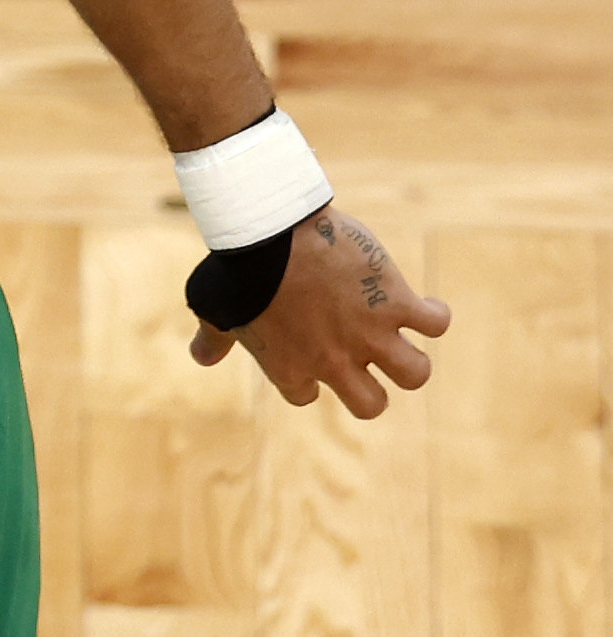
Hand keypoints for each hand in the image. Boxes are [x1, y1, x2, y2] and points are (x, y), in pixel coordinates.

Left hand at [191, 207, 448, 418]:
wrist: (267, 230)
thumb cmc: (235, 268)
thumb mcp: (212, 307)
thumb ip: (212, 338)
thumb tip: (201, 357)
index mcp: (289, 369)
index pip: (307, 396)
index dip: (311, 378)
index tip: (313, 354)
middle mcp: (333, 362)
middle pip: (372, 406)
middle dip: (373, 390)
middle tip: (368, 361)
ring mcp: (370, 334)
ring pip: (416, 374)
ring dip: (411, 360)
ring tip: (400, 335)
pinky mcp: (396, 302)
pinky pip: (436, 323)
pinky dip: (435, 314)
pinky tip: (423, 302)